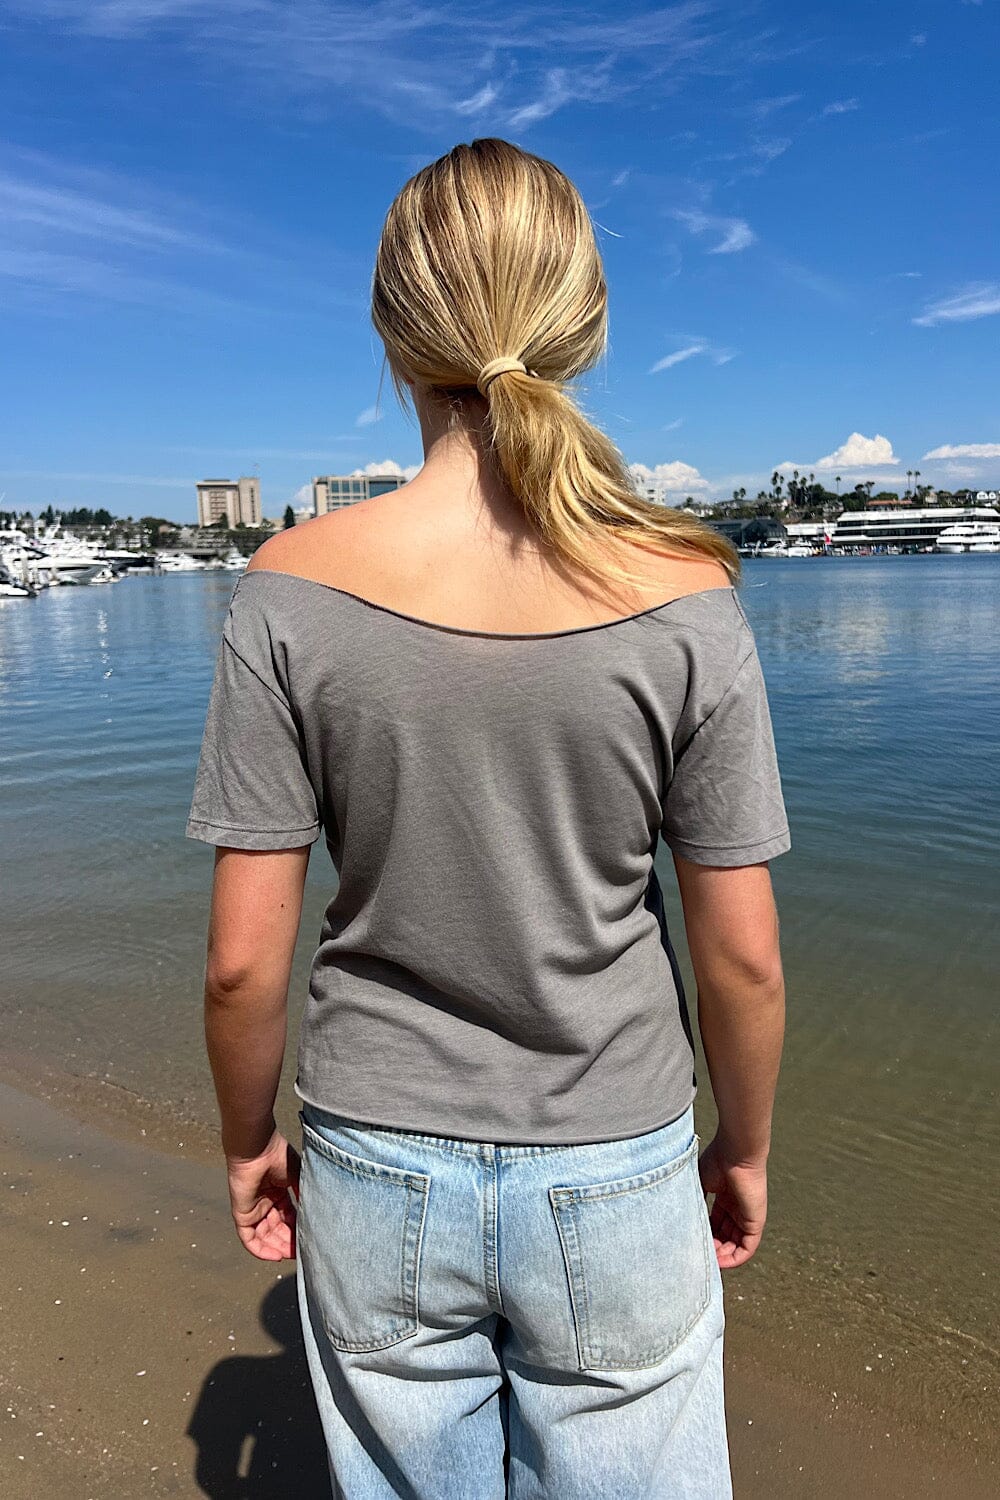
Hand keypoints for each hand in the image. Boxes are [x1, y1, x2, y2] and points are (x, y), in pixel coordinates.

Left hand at [225, 1130, 300, 1261]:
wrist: (257, 1148)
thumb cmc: (278, 1155)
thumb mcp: (298, 1176)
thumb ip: (305, 1195)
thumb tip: (316, 1213)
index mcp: (279, 1192)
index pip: (289, 1217)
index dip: (299, 1229)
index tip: (311, 1240)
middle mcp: (265, 1202)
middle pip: (278, 1229)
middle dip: (290, 1242)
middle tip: (303, 1252)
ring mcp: (253, 1209)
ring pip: (265, 1236)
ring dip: (278, 1247)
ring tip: (292, 1255)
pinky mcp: (241, 1214)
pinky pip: (249, 1238)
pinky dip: (261, 1249)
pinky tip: (276, 1255)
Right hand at [697, 1134, 767, 1269]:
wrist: (736, 1152)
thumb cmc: (717, 1161)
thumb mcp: (699, 1183)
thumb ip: (694, 1201)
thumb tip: (681, 1221)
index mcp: (724, 1196)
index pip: (715, 1223)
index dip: (704, 1234)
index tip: (691, 1241)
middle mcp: (737, 1208)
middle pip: (724, 1235)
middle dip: (711, 1247)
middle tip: (697, 1254)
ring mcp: (747, 1215)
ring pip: (735, 1244)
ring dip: (721, 1256)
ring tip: (706, 1262)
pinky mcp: (756, 1222)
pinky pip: (748, 1247)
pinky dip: (735, 1258)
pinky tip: (720, 1263)